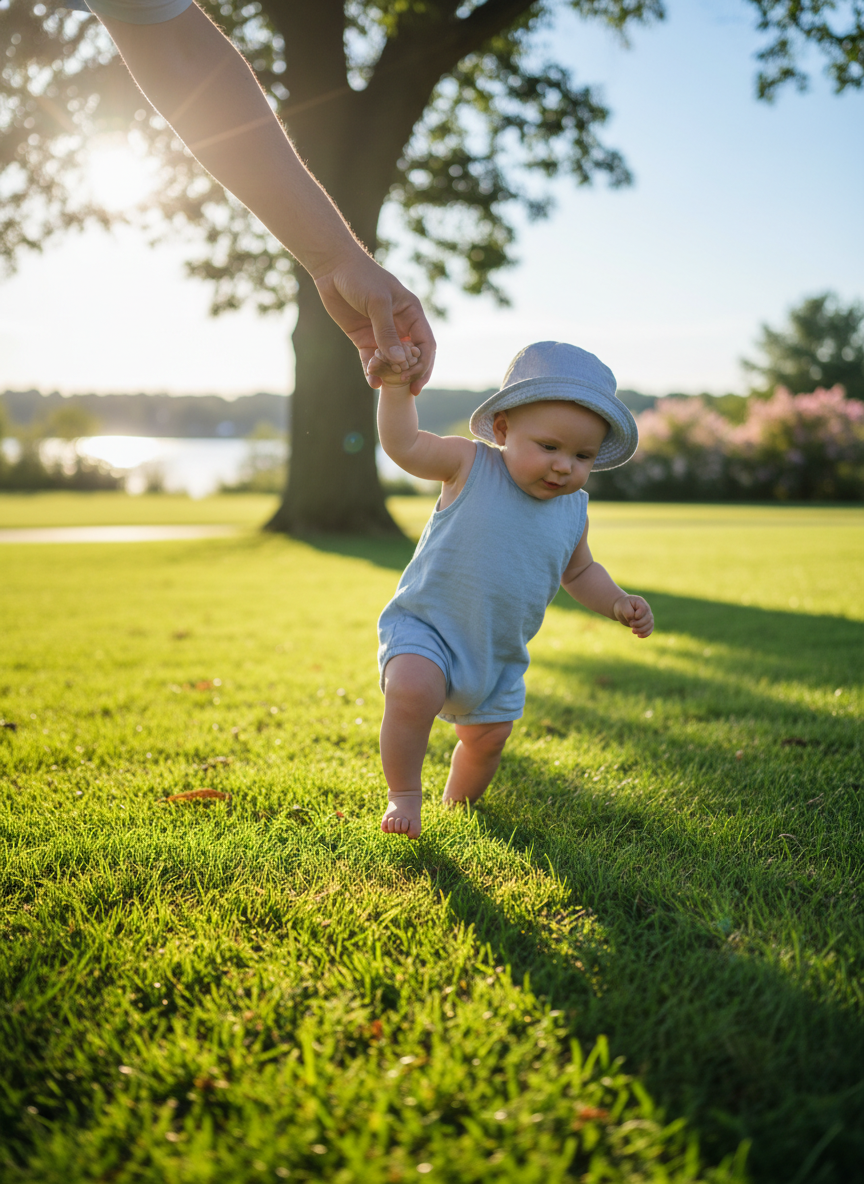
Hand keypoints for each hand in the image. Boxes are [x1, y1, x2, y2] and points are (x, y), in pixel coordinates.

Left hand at [313, 249, 435, 394]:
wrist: (333, 268)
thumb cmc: (361, 277)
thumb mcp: (377, 303)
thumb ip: (387, 332)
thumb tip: (400, 361)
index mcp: (411, 313)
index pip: (425, 344)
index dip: (424, 363)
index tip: (416, 380)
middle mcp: (400, 325)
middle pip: (412, 356)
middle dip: (410, 373)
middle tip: (405, 388)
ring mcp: (381, 333)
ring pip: (391, 361)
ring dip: (390, 375)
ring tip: (384, 384)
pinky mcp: (364, 338)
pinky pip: (372, 360)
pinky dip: (372, 371)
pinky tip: (372, 381)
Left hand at [613, 595, 653, 637]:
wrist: (622, 609)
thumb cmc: (622, 606)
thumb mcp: (622, 606)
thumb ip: (628, 612)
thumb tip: (634, 619)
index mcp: (640, 602)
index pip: (644, 610)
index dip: (638, 616)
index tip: (630, 617)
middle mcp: (647, 608)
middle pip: (648, 618)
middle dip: (639, 624)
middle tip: (631, 624)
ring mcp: (648, 616)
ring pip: (650, 625)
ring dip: (642, 630)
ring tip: (633, 631)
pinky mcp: (647, 623)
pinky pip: (650, 629)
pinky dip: (645, 634)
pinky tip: (638, 636)